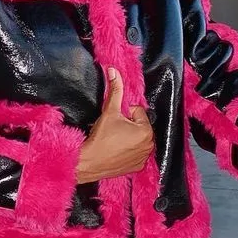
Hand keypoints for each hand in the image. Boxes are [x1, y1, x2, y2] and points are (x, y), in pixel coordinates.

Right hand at [75, 68, 154, 182]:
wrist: (89, 162)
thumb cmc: (100, 139)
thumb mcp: (109, 111)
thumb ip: (115, 90)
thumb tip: (114, 71)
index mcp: (146, 130)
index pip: (137, 111)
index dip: (124, 113)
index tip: (114, 121)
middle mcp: (149, 145)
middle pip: (138, 125)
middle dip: (127, 125)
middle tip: (113, 131)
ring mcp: (143, 157)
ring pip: (136, 138)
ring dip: (128, 137)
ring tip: (114, 140)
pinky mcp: (137, 166)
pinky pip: (135, 152)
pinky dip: (127, 150)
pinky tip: (116, 150)